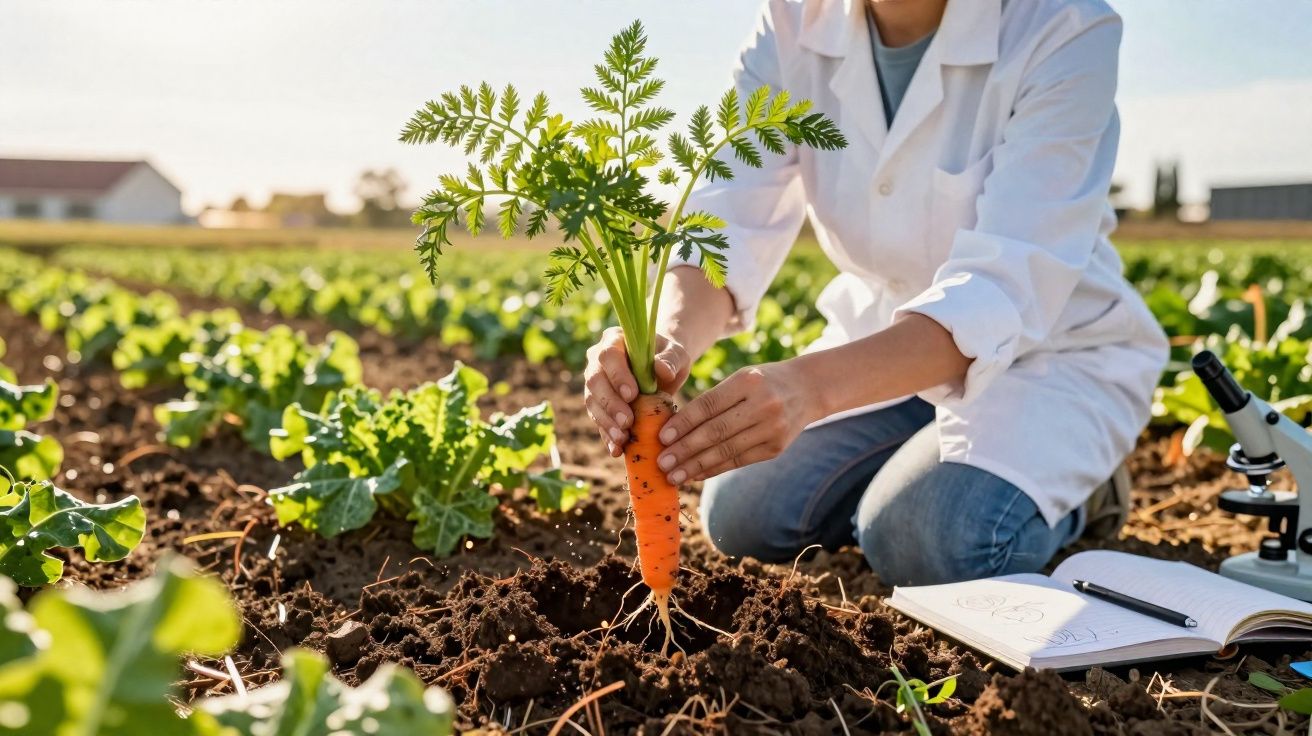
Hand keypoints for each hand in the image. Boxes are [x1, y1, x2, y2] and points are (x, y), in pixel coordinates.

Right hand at [583, 326, 689, 456]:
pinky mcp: (599, 405)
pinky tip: (617, 450)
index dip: (617, 376)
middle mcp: (598, 361)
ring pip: (593, 403)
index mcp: (614, 340)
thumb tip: (662, 370)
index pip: (608, 356)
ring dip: (606, 422)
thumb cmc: (669, 357)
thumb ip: (671, 359)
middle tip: (627, 422)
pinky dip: (607, 436)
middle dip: (610, 404)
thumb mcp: (676, 354)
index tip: (632, 394)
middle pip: (595, 382)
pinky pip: (599, 420)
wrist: (664, 369)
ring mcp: (596, 384)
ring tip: (622, 439)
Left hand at [655, 360, 818, 484]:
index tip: (661, 437)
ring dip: (696, 466)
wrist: (807, 389)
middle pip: (716, 431)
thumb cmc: (762, 382)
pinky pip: (738, 461)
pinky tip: (695, 475)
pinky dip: (714, 469)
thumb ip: (713, 400)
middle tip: (661, 462)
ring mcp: (772, 429)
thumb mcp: (741, 378)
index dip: (683, 423)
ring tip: (673, 475)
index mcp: (748, 381)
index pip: (709, 405)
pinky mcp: (776, 448)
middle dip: (685, 450)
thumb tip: (674, 429)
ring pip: (726, 451)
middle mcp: (763, 405)